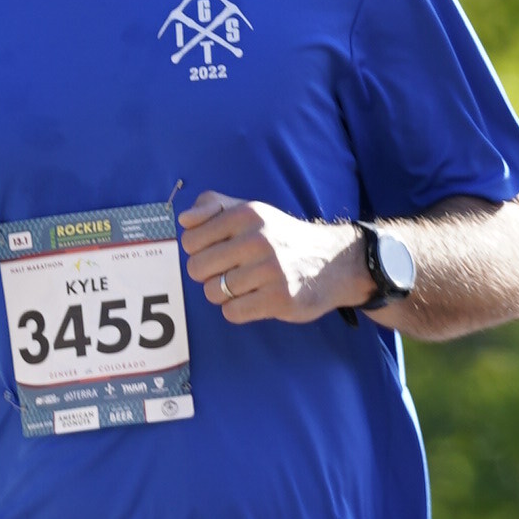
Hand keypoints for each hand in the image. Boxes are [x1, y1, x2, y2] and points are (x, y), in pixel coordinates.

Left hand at [178, 194, 370, 324]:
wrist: (334, 262)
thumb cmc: (280, 237)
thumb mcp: (250, 209)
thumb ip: (213, 206)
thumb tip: (184, 219)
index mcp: (246, 214)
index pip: (190, 240)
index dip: (198, 250)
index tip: (216, 251)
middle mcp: (258, 239)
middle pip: (197, 269)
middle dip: (209, 274)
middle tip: (230, 270)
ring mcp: (270, 271)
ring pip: (213, 293)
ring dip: (224, 293)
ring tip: (245, 284)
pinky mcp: (279, 299)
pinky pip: (232, 312)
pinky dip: (237, 309)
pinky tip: (253, 298)